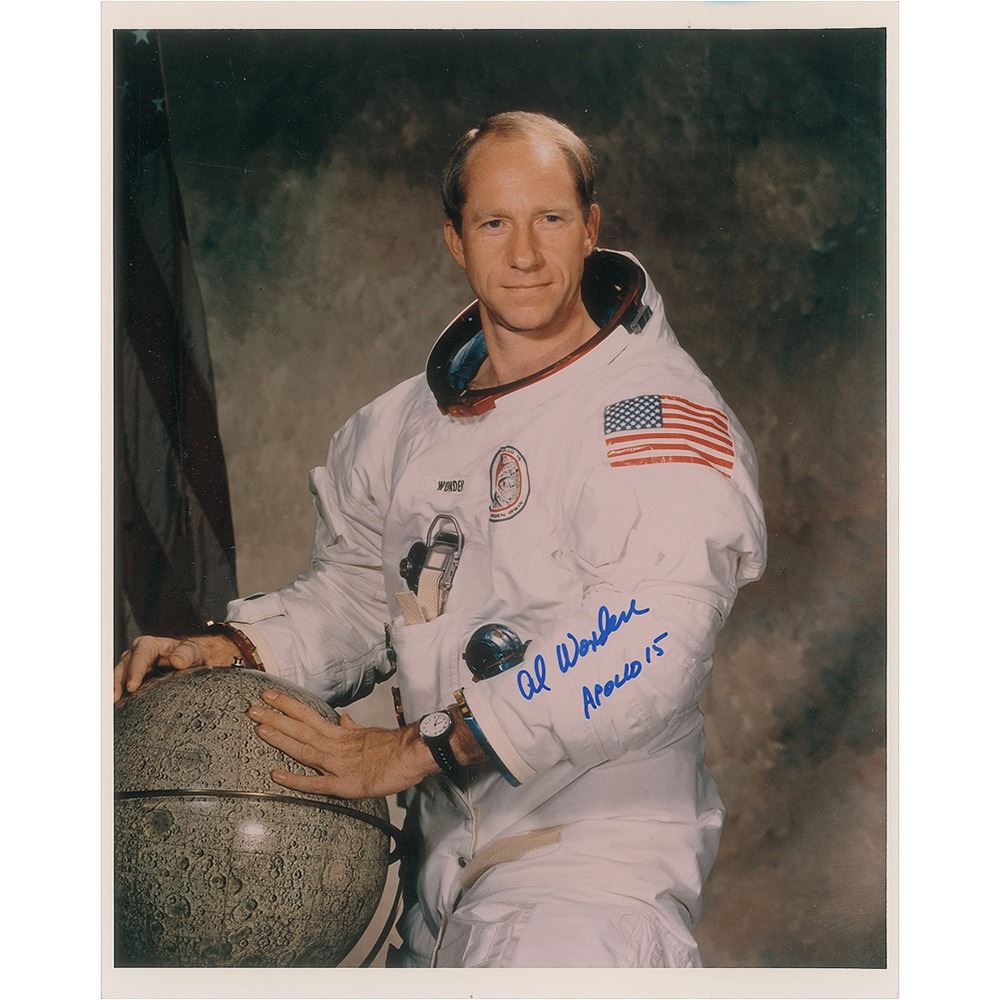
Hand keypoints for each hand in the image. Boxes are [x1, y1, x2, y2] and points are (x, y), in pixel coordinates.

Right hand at [113, 634, 237, 701]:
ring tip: (115, 704)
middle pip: (123, 666)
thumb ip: (187, 654)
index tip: (132, 686)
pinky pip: (123, 688)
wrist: (190, 665)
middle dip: (118, 682)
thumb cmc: (189, 656)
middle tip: (116, 698)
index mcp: (150, 645)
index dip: (135, 669)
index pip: (140, 654)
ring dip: (116, 690)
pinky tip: (121, 707)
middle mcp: (137, 655)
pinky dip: (122, 697)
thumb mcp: (192, 652)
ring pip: (119, 678)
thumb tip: (176, 660)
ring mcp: (132, 669)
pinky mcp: (132, 681)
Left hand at [248, 688, 436, 798]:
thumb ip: (352, 728)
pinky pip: (315, 783)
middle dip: (275, 718)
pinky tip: (276, 775)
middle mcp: (334, 745)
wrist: (412, 755)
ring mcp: (337, 764)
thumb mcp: (369, 733)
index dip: (288, 706)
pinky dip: (295, 779)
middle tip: (252, 708)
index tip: (269, 696)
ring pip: (303, 748)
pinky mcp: (343, 785)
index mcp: (340, 733)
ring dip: (280, 738)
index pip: (308, 716)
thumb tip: (342, 719)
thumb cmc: (393, 745)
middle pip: (300, 729)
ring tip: (259, 727)